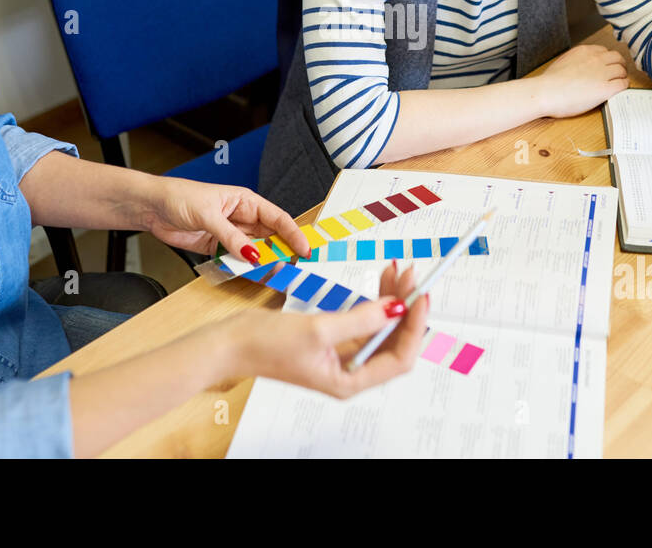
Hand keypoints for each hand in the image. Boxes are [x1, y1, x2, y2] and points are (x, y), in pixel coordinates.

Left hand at [133, 175, 310, 262]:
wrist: (152, 207)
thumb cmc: (179, 197)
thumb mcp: (209, 215)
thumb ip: (231, 237)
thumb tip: (253, 254)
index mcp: (246, 201)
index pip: (278, 218)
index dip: (294, 234)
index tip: (305, 250)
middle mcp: (242, 218)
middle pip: (269, 237)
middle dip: (281, 252)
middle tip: (291, 269)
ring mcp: (230, 234)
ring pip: (254, 251)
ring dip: (261, 263)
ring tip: (271, 276)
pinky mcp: (217, 247)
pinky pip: (236, 260)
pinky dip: (242, 269)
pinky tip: (247, 276)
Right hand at [232, 261, 427, 398]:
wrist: (231, 343)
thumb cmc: (265, 346)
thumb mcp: (318, 329)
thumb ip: (361, 319)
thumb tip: (396, 309)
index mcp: (349, 381)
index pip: (399, 357)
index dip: (414, 326)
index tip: (420, 296)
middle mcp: (350, 371)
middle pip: (394, 341)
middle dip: (406, 308)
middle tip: (412, 276)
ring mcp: (342, 355)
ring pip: (381, 328)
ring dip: (393, 299)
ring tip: (399, 271)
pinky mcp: (333, 339)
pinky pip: (364, 320)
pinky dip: (375, 300)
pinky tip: (382, 281)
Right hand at [535, 43, 628, 117]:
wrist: (546, 92)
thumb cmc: (549, 82)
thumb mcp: (563, 61)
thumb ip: (576, 60)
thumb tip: (580, 66)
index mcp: (585, 51)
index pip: (605, 51)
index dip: (608, 59)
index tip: (607, 66)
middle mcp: (596, 59)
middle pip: (617, 58)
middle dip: (619, 65)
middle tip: (618, 73)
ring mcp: (602, 73)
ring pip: (622, 70)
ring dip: (622, 76)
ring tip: (619, 82)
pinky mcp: (606, 88)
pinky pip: (623, 84)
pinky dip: (623, 87)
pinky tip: (618, 91)